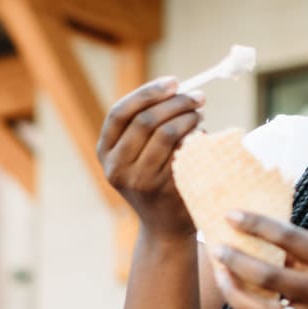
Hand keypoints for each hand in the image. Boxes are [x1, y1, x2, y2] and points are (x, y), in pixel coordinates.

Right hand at [96, 76, 205, 235]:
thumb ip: (144, 124)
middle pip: (145, 120)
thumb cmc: (154, 178)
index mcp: (105, 152)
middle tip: (198, 97)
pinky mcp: (164, 190)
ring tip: (200, 115)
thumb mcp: (135, 154)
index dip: (147, 93)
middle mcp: (116, 167)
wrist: (165, 226)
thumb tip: (175, 87)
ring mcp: (139, 181)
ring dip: (188, 117)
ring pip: (166, 133)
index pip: (120, 112)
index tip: (174, 82)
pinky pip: (183, 152)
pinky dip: (196, 137)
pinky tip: (202, 135)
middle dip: (176, 102)